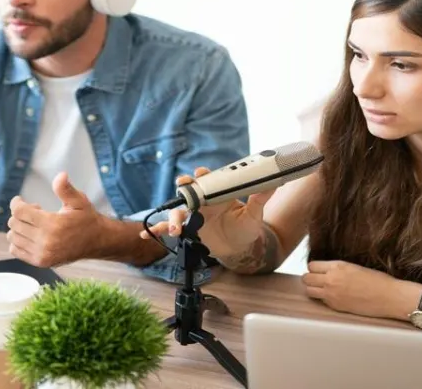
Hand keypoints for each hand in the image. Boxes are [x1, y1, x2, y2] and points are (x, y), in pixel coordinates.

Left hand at [6, 172, 108, 266]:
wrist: (96, 241)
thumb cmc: (86, 218)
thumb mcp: (79, 200)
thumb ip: (66, 189)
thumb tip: (61, 175)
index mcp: (53, 225)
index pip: (19, 212)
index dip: (16, 203)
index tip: (20, 200)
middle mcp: (45, 242)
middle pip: (14, 223)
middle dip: (19, 214)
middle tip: (33, 211)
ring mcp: (42, 254)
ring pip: (12, 237)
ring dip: (18, 227)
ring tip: (33, 224)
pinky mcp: (40, 262)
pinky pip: (15, 250)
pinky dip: (17, 241)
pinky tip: (30, 235)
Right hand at [139, 167, 273, 261]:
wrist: (239, 248)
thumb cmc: (246, 227)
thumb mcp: (254, 213)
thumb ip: (260, 198)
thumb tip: (274, 182)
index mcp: (217, 194)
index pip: (207, 179)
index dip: (203, 174)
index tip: (201, 173)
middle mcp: (203, 201)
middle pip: (188, 189)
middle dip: (184, 185)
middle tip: (184, 186)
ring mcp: (193, 215)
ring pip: (177, 210)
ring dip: (172, 216)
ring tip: (174, 228)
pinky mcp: (187, 229)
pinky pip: (169, 227)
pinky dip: (157, 229)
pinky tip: (147, 234)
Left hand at [302, 260, 404, 320]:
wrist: (390, 297)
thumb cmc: (378, 281)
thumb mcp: (354, 267)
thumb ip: (337, 269)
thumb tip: (326, 271)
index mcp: (337, 266)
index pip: (312, 265)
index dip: (314, 269)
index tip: (319, 271)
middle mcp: (331, 279)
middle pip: (306, 278)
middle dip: (310, 279)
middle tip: (318, 281)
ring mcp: (332, 294)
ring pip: (309, 290)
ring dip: (313, 289)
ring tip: (323, 290)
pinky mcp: (336, 306)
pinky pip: (321, 301)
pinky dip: (324, 299)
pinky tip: (334, 298)